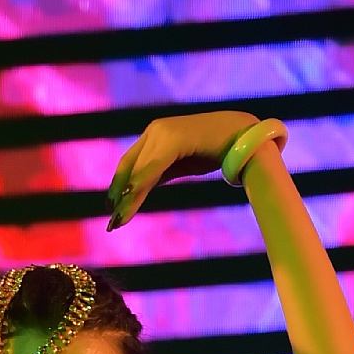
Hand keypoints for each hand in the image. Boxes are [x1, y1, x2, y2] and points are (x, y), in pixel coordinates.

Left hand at [106, 112, 258, 229]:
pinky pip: (154, 166)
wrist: (241, 136)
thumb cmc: (213, 150)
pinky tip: (132, 198)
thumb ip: (159, 172)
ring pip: (139, 170)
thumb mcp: (179, 164)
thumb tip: (140, 189)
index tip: (112, 210)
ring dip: (128, 197)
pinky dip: (142, 183)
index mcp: (155, 134)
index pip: (130, 163)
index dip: (119, 186)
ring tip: (119, 220)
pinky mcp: (174, 139)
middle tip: (113, 223)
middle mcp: (155, 130)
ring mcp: (163, 132)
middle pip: (129, 167)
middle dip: (119, 195)